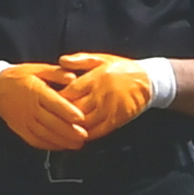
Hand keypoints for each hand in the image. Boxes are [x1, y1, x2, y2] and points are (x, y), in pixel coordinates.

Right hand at [0, 61, 90, 153]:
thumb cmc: (20, 77)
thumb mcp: (38, 69)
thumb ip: (57, 73)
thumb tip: (72, 77)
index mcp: (36, 91)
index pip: (54, 103)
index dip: (68, 112)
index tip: (82, 118)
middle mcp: (30, 107)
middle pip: (51, 122)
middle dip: (69, 131)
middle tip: (84, 136)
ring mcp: (24, 120)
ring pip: (45, 134)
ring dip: (61, 141)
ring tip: (76, 144)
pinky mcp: (21, 129)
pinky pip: (35, 140)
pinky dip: (49, 145)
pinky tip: (60, 146)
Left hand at [58, 53, 175, 137]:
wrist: (148, 80)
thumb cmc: (121, 68)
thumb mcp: (101, 58)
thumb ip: (80, 60)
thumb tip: (60, 61)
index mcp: (94, 78)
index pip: (69, 92)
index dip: (56, 99)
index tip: (45, 102)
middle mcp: (101, 94)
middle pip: (75, 109)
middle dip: (61, 116)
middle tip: (47, 120)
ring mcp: (109, 108)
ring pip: (85, 122)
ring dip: (71, 128)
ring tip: (59, 131)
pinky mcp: (117, 119)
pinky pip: (98, 131)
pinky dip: (86, 135)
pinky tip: (77, 136)